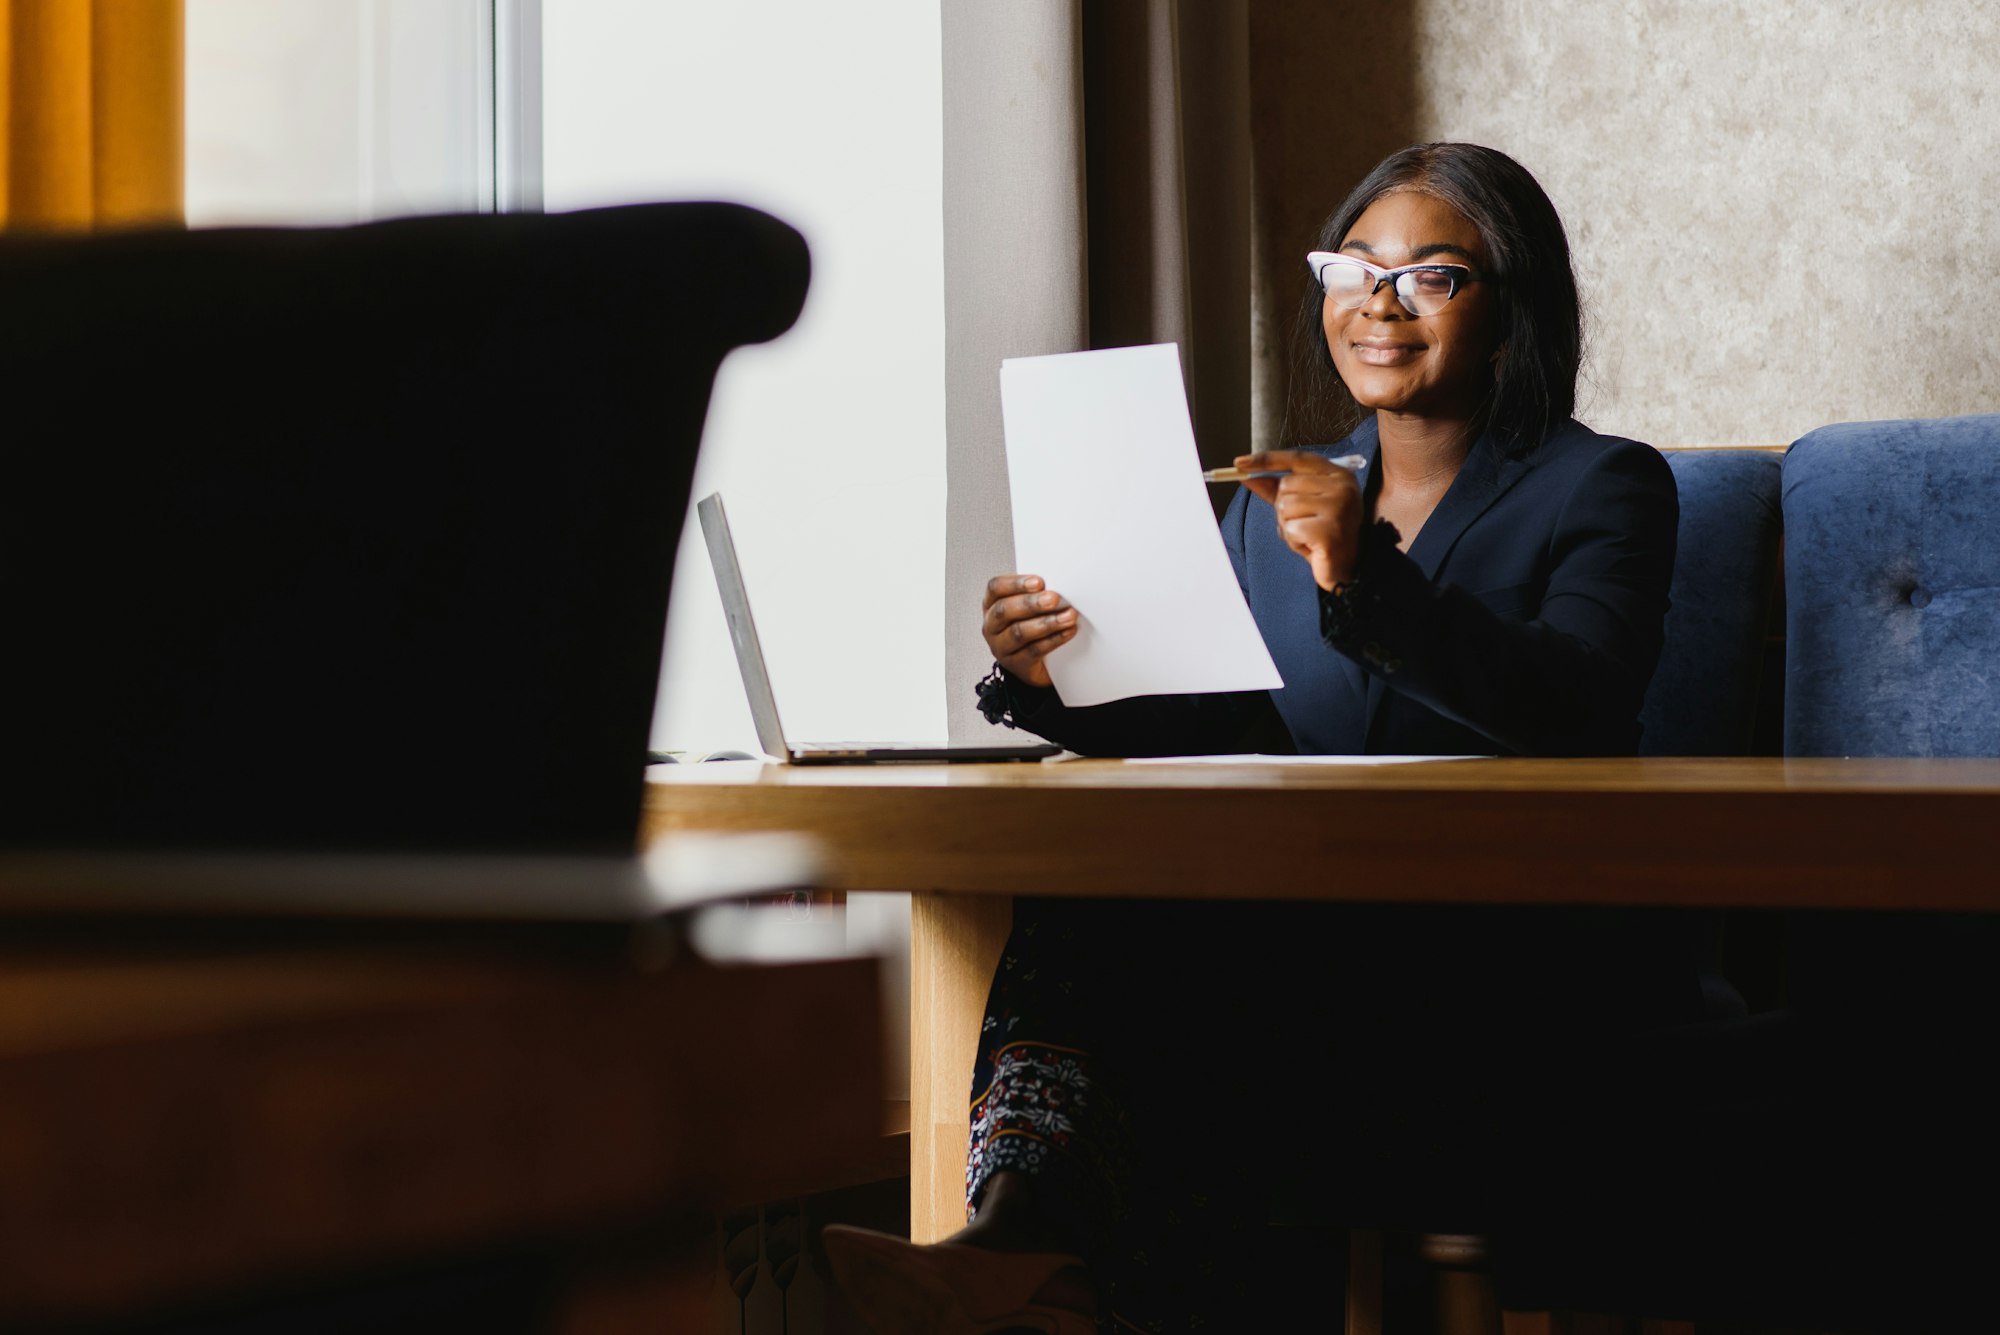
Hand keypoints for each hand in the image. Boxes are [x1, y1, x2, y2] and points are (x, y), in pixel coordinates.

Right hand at [982, 574, 1077, 688]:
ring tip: (1068, 616)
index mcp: (991, 604)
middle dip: (1031, 603)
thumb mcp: (1027, 608)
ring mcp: (1001, 646)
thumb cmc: (1030, 627)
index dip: (1015, 584)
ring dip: (1046, 623)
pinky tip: (1067, 632)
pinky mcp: (1015, 664)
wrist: (1034, 663)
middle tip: (1054, 598)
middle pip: (1005, 610)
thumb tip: (1058, 583)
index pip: (995, 588)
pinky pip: (1034, 651)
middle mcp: (992, 625)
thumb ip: (1036, 594)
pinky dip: (1053, 640)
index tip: (1038, 581)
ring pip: (1019, 632)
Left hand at [1235, 451, 1363, 590]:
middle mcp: (1343, 486)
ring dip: (1288, 527)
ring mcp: (1339, 507)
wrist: (1344, 569)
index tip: (1239, 463)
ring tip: (1308, 537)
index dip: (1266, 460)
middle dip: (1284, 509)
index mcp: (1338, 474)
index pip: (1297, 458)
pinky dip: (1294, 541)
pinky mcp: (1331, 530)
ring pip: (1285, 507)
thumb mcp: (1299, 508)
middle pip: (1286, 486)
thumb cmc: (1322, 536)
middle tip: (1305, 525)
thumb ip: (1275, 490)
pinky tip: (1311, 547)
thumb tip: (1247, 476)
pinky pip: (1291, 528)